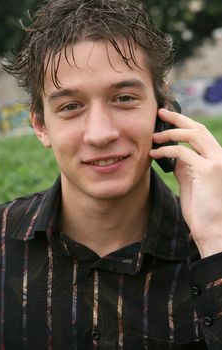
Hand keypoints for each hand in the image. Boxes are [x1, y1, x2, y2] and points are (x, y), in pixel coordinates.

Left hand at [150, 108, 221, 257]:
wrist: (212, 228)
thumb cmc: (201, 207)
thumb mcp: (191, 181)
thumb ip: (184, 166)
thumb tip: (172, 153)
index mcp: (215, 157)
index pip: (199, 133)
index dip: (183, 123)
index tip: (167, 116)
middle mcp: (219, 156)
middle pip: (197, 128)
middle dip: (177, 118)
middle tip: (159, 112)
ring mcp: (215, 162)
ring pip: (192, 135)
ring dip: (170, 132)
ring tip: (153, 136)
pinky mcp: (207, 170)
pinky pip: (183, 152)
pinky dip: (166, 151)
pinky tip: (154, 154)